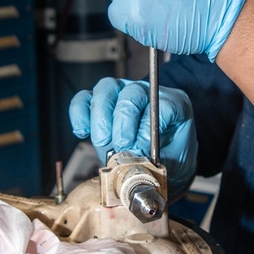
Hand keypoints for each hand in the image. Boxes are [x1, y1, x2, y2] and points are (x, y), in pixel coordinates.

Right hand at [69, 78, 197, 196]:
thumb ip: (157, 162)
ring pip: (106, 90)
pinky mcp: (100, 102)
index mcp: (173, 104)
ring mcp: (122, 92)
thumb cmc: (169, 157)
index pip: (162, 105)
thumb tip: (135, 163)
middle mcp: (147, 93)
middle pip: (132, 93)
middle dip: (123, 122)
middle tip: (121, 146)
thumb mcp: (174, 162)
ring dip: (101, 117)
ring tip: (103, 141)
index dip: (148, 127)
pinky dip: (79, 114)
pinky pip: (84, 98)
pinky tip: (83, 131)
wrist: (160, 156)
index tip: (141, 148)